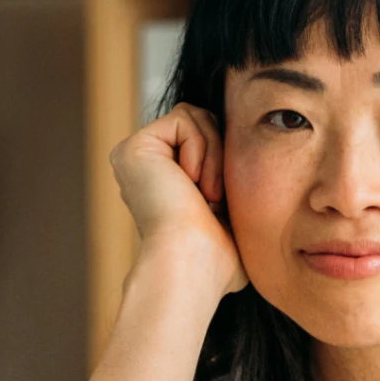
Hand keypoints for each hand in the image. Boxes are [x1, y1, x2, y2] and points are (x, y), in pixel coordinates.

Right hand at [109, 102, 248, 297]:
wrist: (195, 263)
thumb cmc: (218, 257)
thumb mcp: (232, 215)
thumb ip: (230, 186)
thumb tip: (246, 173)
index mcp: (165, 182)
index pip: (209, 143)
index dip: (226, 163)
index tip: (220, 203)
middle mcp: (146, 167)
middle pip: (204, 123)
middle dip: (221, 157)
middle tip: (214, 198)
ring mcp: (136, 156)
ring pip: (197, 117)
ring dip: (214, 156)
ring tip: (205, 194)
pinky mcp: (134, 147)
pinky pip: (185, 118)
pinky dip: (200, 149)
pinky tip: (191, 184)